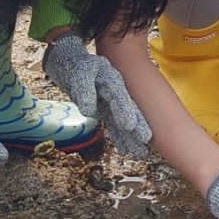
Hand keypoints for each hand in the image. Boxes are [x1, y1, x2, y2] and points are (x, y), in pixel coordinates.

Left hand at [44, 34, 150, 156]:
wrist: (74, 66)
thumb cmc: (78, 67)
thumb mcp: (80, 73)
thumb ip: (85, 91)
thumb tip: (90, 111)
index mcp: (112, 80)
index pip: (119, 97)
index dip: (125, 110)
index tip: (130, 125)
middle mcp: (116, 93)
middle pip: (128, 110)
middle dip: (137, 126)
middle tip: (145, 139)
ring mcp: (111, 104)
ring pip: (122, 122)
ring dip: (131, 137)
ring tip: (141, 152)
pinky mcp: (106, 111)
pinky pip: (114, 126)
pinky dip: (120, 138)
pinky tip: (126, 150)